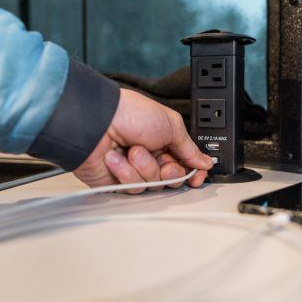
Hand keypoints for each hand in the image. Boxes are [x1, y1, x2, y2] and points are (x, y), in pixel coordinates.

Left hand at [73, 89, 212, 192]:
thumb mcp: (171, 124)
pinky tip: (117, 158)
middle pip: (171, 179)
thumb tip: (204, 161)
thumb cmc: (129, 114)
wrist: (97, 122)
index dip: (193, 172)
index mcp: (164, 140)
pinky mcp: (117, 180)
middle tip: (163, 160)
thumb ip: (190, 147)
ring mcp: (133, 169)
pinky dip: (126, 171)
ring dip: (144, 167)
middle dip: (169, 171)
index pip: (185, 163)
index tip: (197, 176)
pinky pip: (132, 187)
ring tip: (132, 150)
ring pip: (152, 184)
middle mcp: (150, 156)